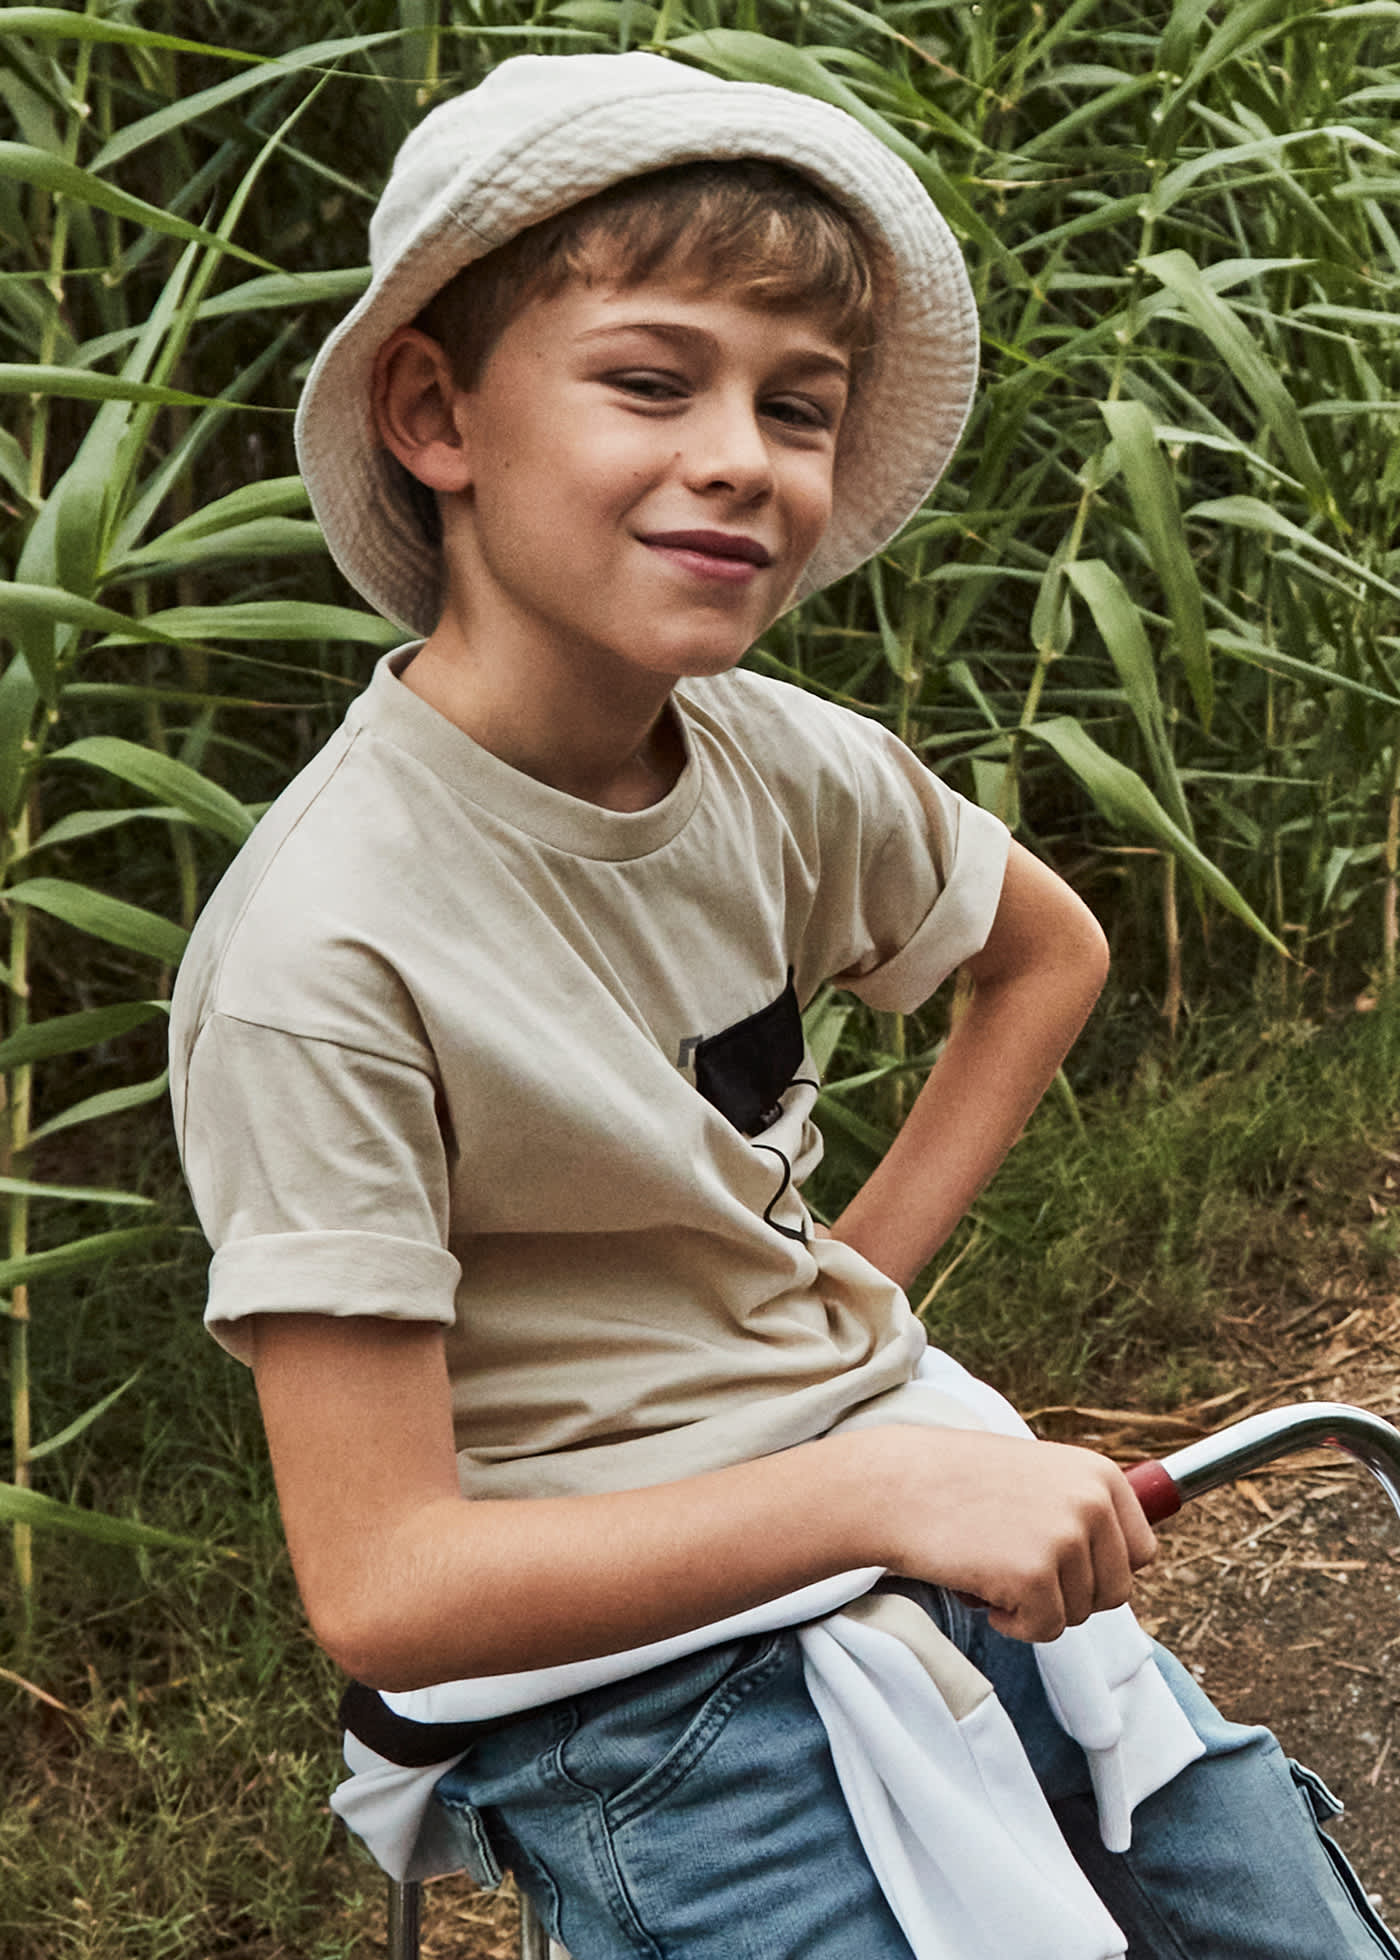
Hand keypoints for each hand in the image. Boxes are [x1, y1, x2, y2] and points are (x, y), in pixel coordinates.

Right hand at [861, 1427, 1155, 1644]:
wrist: (897, 1484)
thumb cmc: (959, 1481)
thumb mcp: (1038, 1475)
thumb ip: (1081, 1507)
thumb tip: (1131, 1559)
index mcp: (1100, 1475)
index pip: (1141, 1552)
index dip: (1100, 1569)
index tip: (1062, 1565)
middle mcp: (1093, 1503)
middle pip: (1116, 1591)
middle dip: (1070, 1594)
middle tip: (1019, 1568)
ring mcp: (1066, 1539)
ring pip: (1079, 1614)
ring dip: (1036, 1606)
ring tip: (993, 1566)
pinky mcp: (1036, 1577)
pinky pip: (1045, 1630)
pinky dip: (1013, 1622)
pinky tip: (982, 1586)